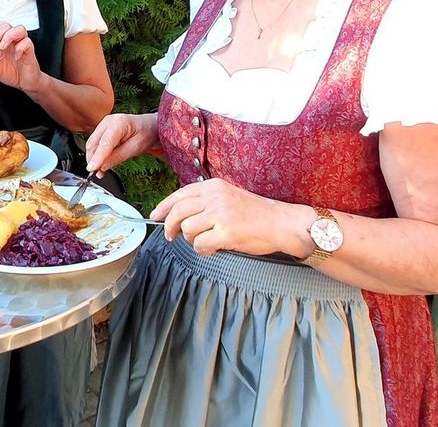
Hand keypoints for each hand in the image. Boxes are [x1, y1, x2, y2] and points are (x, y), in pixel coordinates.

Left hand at [0, 23, 42, 91]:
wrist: (25, 82)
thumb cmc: (12, 73)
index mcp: (2, 43)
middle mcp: (12, 41)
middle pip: (5, 26)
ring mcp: (21, 44)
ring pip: (18, 29)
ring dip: (8, 36)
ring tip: (2, 47)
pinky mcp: (30, 50)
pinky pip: (27, 42)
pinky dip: (20, 47)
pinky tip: (16, 56)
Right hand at [85, 113, 158, 174]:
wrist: (149, 126)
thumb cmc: (146, 133)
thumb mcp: (136, 148)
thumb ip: (118, 157)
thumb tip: (103, 166)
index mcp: (119, 122)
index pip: (105, 143)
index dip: (97, 157)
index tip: (92, 168)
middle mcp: (108, 121)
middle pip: (94, 143)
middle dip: (93, 159)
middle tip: (97, 173)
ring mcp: (104, 124)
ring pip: (92, 144)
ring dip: (93, 158)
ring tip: (99, 171)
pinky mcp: (102, 130)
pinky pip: (95, 143)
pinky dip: (96, 154)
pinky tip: (100, 163)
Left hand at [150, 178, 292, 256]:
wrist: (282, 223)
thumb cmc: (256, 213)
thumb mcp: (228, 196)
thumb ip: (205, 201)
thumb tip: (178, 213)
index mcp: (213, 186)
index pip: (179, 195)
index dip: (163, 207)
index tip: (155, 216)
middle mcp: (214, 197)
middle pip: (177, 212)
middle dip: (170, 226)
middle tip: (172, 236)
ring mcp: (221, 214)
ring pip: (187, 229)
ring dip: (191, 239)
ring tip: (205, 240)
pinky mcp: (227, 232)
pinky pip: (200, 244)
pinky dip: (203, 250)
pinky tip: (213, 248)